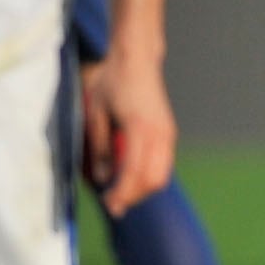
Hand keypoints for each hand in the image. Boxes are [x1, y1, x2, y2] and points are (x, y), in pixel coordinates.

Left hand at [82, 50, 175, 215]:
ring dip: (142, 188)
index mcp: (141, 128)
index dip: (122, 194)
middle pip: (154, 180)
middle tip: (113, 204)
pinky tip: (130, 176)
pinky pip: (163, 164)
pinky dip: (148, 176)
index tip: (108, 205)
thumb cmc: (113, 81)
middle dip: (134, 196)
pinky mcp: (168, 132)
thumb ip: (99, 147)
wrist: (136, 58)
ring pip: (161, 174)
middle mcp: (161, 133)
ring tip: (120, 193)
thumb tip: (102, 178)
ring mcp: (168, 133)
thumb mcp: (95, 113)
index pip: (135, 173)